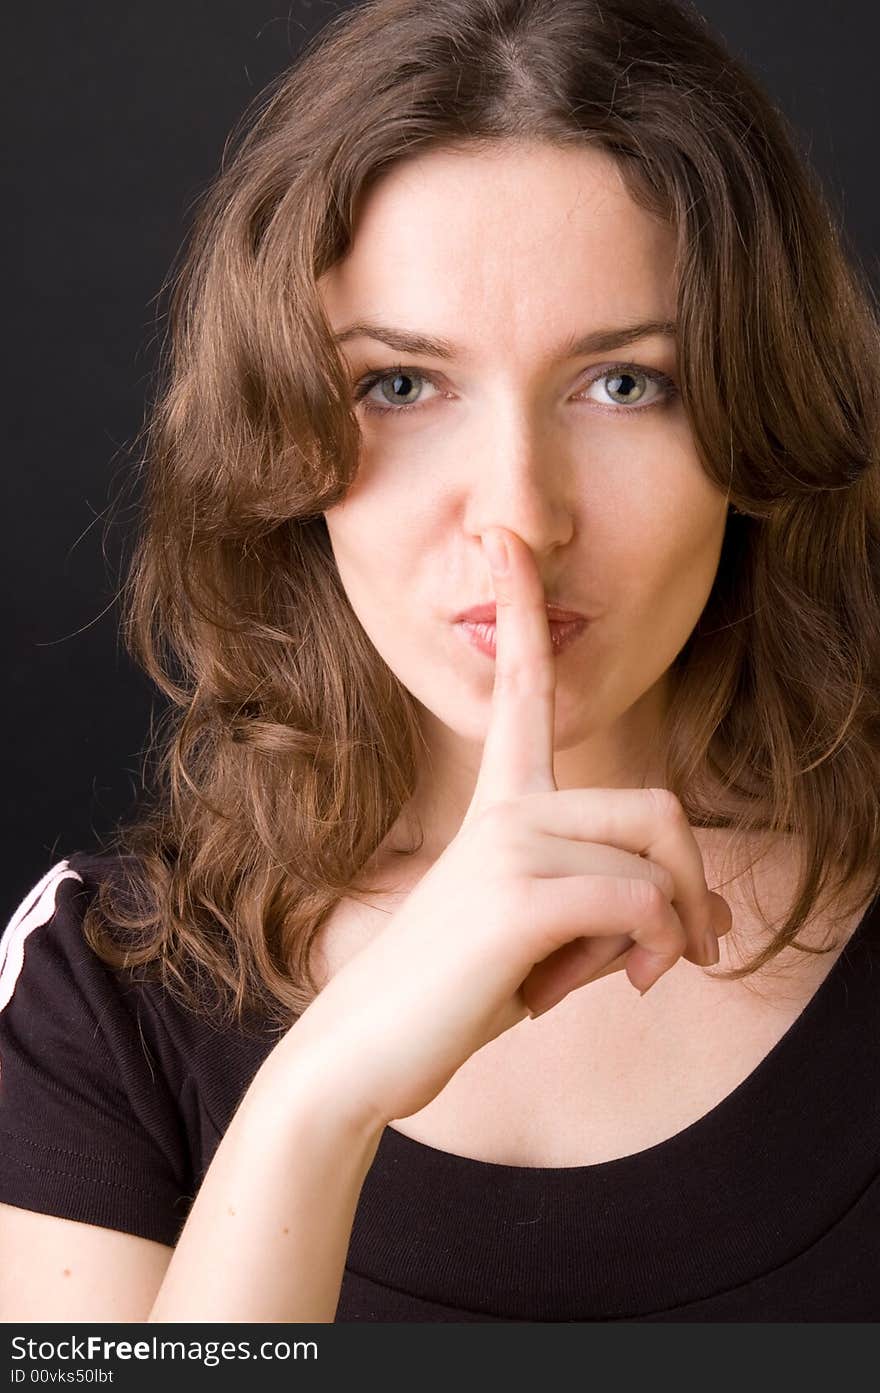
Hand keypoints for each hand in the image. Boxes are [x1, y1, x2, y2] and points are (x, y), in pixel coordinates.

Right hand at [288, 526, 731, 1126]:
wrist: (366, 1052)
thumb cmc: (454, 992)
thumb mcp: (546, 941)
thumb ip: (619, 911)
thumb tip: (711, 921)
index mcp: (499, 802)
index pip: (521, 689)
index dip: (521, 609)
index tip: (508, 537)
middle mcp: (504, 808)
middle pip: (656, 806)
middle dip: (694, 880)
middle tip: (694, 944)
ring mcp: (506, 846)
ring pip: (652, 866)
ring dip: (670, 933)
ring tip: (634, 976)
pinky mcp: (516, 897)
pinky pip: (637, 902)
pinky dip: (657, 946)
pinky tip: (632, 980)